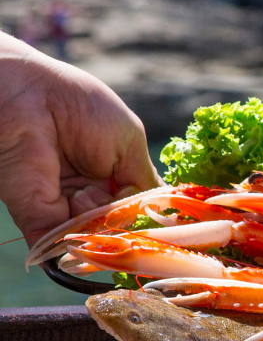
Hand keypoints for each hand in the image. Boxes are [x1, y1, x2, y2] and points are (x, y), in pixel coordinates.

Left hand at [0, 32, 160, 244]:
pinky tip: (80, 212)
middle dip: (124, 218)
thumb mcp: (129, 140)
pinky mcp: (39, 216)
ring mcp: (64, 208)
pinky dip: (79, 240)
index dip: (148, 213)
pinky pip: (65, 243)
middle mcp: (88, 194)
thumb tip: (153, 213)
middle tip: (114, 194)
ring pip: (98, 236)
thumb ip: (143, 180)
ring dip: (101, 221)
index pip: (137, 207)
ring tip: (86, 192)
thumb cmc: (80, 107)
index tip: (155, 211)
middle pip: (121, 226)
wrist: (30, 97)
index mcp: (111, 175)